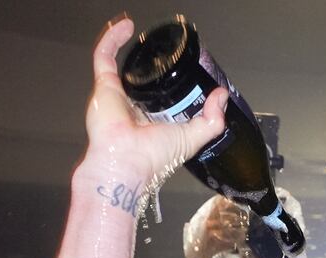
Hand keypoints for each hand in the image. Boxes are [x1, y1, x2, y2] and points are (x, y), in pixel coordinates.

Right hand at [80, 18, 227, 192]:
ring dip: (125, 43)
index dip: (171, 80)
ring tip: (137, 29)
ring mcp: (116, 95)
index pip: (161, 95)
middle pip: (140, 78)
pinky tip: (126, 27)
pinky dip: (113, 38)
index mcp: (152, 120)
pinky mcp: (103, 86)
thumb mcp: (193, 138)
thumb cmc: (153, 158)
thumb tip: (222, 97)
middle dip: (150, 62)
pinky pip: (104, 55)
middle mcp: (133, 107)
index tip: (186, 70)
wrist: (128, 162)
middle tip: (166, 50)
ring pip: (119, 62)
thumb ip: (212, 120)